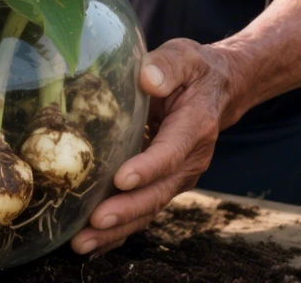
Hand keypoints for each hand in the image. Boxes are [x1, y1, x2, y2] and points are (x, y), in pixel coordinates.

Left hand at [70, 38, 239, 255]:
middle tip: (94, 223)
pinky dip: (119, 229)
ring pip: (148, 208)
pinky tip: (92, 242)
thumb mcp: (184, 56)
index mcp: (194, 126)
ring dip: (117, 229)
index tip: (122, 179)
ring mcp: (177, 176)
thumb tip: (147, 78)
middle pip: (157, 192)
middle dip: (125, 211)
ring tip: (82, 244)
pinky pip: (142, 208)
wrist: (217, 90)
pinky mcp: (164, 182)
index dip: (148, 167)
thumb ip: (167, 65)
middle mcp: (189, 159)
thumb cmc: (194, 71)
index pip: (171, 151)